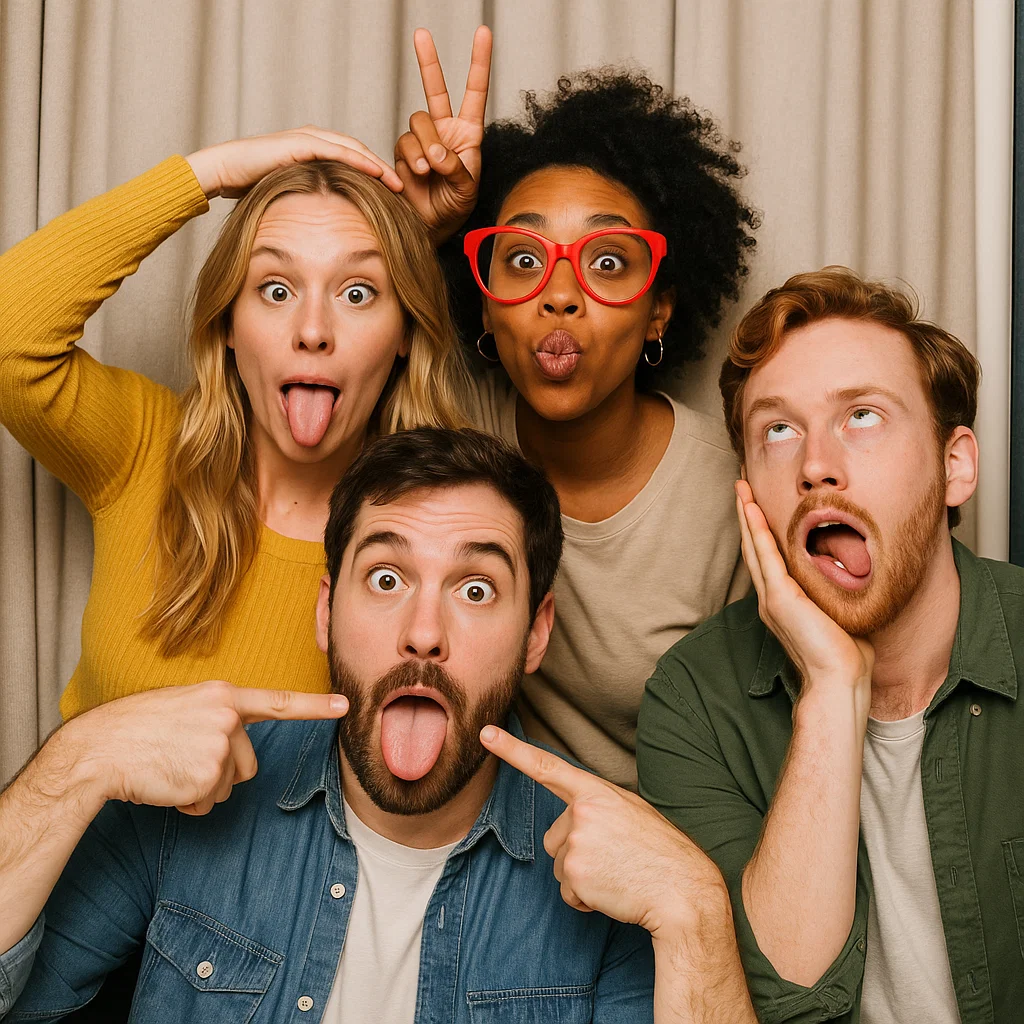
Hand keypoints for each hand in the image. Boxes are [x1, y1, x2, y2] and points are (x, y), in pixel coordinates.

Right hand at [62, 680, 347, 815]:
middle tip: (180, 758)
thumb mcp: (184, 705)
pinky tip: (165, 783)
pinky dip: (187, 803)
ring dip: (201, 787)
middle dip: (219, 772)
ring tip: (170, 767)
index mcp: (223, 696)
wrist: (100, 748)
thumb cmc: (137, 728)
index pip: (279, 702)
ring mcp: (218, 747)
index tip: (346, 706)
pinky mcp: (206, 776)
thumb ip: (217, 716)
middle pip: (247, 764)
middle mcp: (227, 718)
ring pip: (228, 785)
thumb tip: (235, 740)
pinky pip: (208, 804)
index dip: (316, 706)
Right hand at [186, 126, 402, 198]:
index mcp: (314, 153)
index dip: (374, 177)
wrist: (224, 172)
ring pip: (354, 149)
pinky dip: (359, 160)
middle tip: (405, 189)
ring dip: (377, 165)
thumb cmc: (252, 188)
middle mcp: (315, 142)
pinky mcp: (301, 142)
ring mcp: (308, 139)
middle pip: (359, 154)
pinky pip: (338, 150)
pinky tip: (376, 172)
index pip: (353, 162)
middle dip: (383, 171)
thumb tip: (325, 231)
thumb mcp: (290, 197)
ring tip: (397, 183)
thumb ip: (310, 204)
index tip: (393, 197)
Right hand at [394, 26, 491, 241]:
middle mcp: (444, 131)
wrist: (430, 228)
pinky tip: (418, 174)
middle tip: (421, 34)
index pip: (475, 93)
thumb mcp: (467, 189)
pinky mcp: (403, 152)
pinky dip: (412, 158)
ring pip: (418, 122)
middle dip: (428, 61)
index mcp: (468, 134)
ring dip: (425, 145)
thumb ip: (455, 167)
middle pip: (435, 89)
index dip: (478, 63)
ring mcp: (422, 141)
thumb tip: (435, 153)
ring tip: (429, 170)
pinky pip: (404, 143)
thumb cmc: (454, 210)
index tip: (483, 33)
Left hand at [480, 725, 727, 940]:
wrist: (683, 890)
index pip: (547, 766)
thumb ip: (597, 806)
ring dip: (584, 875)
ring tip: (618, 871)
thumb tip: (576, 819)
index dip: (512, 750)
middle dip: (578, 851)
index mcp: (596, 791)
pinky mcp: (574, 875)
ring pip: (561, 864)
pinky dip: (587, 898)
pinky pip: (568, 892)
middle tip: (617, 856)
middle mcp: (581, 812)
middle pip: (556, 836)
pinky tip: (614, 891)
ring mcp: (576, 842)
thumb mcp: (631, 811)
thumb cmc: (661, 850)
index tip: (486, 733)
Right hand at [735, 480, 873, 695]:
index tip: (758, 504)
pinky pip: (764, 555)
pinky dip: (756, 530)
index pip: (768, 557)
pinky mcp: (780, 597)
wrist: (839, 680)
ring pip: (754, 546)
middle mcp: (771, 597)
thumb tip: (851, 575)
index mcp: (784, 601)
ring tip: (740, 488)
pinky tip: (751, 509)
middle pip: (753, 546)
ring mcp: (772, 597)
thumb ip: (836, 592)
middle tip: (741, 485)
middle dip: (746, 514)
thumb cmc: (845, 655)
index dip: (760, 528)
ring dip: (746, 515)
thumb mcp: (840, 613)